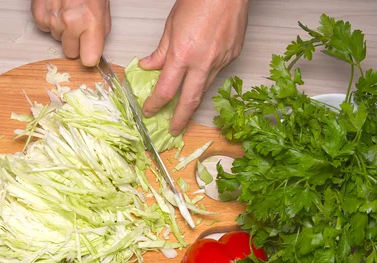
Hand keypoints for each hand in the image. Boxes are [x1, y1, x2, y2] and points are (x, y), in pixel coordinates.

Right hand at [31, 0, 110, 66]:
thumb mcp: (103, 7)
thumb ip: (99, 31)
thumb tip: (95, 49)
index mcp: (91, 21)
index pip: (89, 59)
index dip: (89, 56)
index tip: (90, 53)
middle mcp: (70, 22)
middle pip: (71, 53)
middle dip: (75, 43)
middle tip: (79, 26)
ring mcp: (52, 19)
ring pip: (58, 39)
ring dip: (62, 28)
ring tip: (68, 9)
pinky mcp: (38, 15)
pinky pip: (45, 28)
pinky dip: (49, 20)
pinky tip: (56, 7)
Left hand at [140, 0, 248, 134]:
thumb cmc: (199, 0)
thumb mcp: (171, 26)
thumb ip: (160, 51)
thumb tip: (149, 66)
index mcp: (183, 54)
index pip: (165, 90)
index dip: (155, 104)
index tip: (149, 111)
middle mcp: (203, 61)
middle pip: (189, 101)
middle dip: (180, 119)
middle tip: (174, 130)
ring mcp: (221, 60)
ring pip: (205, 88)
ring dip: (193, 100)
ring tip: (185, 109)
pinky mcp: (233, 55)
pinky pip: (217, 72)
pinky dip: (206, 77)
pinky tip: (200, 77)